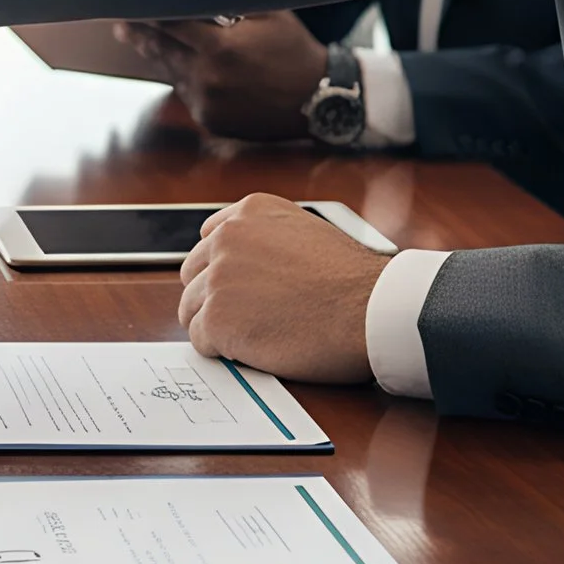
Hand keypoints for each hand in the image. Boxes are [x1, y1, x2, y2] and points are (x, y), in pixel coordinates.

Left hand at [117, 11, 327, 141]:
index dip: (147, 12)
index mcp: (219, 48)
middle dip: (140, 36)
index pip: (168, 24)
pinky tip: (184, 67)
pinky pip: (188, 95)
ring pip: (172, 74)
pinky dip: (185, 80)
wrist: (319, 98)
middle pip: (162, 51)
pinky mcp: (211, 121)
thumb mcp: (268, 13)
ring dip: (160, 58)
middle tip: (122, 24)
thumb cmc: (293, 48)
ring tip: (142, 41)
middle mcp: (208, 78)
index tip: (131, 2)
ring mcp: (207, 103)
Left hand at [175, 193, 381, 383]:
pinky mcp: (217, 318)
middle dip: (214, 298)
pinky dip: (222, 351)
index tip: (241, 289)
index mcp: (249, 212)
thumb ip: (270, 241)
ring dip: (217, 326)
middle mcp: (227, 238)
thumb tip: (251, 267)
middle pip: (193, 275)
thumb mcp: (308, 234)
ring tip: (256, 336)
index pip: (209, 241)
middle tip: (247, 319)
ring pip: (191, 309)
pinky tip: (254, 350)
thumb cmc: (354, 282)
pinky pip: (200, 340)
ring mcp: (218, 278)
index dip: (224, 271)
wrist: (372, 309)